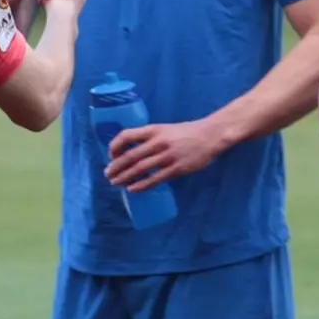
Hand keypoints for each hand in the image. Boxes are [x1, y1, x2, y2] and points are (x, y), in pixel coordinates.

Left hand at [104, 118, 228, 190]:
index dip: (115, 146)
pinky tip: (132, 189)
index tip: (111, 155)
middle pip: (130, 155)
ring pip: (140, 168)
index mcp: (153, 130)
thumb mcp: (165, 129)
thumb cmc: (187, 132)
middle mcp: (158, 142)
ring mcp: (167, 156)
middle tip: (108, 174)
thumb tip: (132, 151)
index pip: (126, 135)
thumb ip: (150, 138)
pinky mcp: (176, 168)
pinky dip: (141, 185)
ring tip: (116, 183)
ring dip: (125, 177)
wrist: (210, 135)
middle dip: (116, 166)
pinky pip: (155, 179)